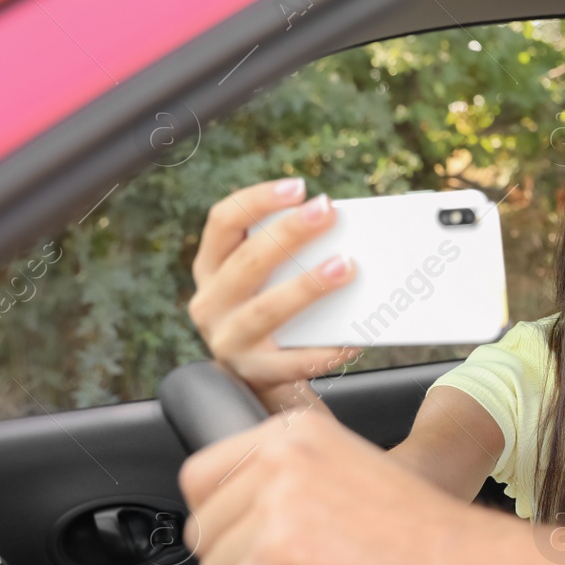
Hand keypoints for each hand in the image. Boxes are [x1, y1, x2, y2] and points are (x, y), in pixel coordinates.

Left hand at [180, 405, 496, 564]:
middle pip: (204, 530)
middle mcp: (283, 459)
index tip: (262, 543)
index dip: (227, 523)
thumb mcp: (351, 477)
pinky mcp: (280, 559)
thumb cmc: (428, 540)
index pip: (201, 476)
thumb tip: (229, 518)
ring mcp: (280, 507)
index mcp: (297, 433)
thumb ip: (290, 481)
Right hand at [187, 178, 362, 413]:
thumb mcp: (264, 280)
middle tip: (327, 212)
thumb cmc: (273, 313)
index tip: (299, 186)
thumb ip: (287, 255)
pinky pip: (293, 361)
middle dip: (290, 233)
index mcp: (211, 268)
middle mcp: (211, 302)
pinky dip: (325, 349)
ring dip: (308, 286)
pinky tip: (353, 337)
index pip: (223, 221)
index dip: (258, 200)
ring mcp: (229, 340)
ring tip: (345, 266)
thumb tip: (342, 227)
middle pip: (248, 261)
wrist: (261, 377)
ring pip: (267, 309)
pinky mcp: (255, 373)